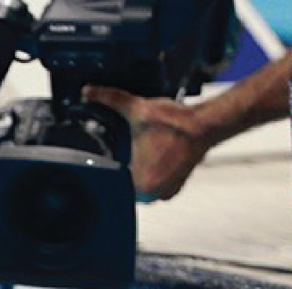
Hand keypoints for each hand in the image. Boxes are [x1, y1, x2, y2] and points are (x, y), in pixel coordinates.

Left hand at [82, 86, 212, 200]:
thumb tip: (88, 90)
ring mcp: (165, 193)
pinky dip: (152, 175)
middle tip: (127, 151)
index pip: (115, 181)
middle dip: (125, 170)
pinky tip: (151, 160)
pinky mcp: (175, 188)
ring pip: (142, 186)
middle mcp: (153, 195)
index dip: (111, 166)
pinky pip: (155, 186)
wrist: (203, 126)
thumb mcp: (137, 109)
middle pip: (127, 185)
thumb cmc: (175, 123)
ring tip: (140, 154)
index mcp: (140, 184)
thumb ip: (111, 99)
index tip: (113, 154)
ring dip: (138, 173)